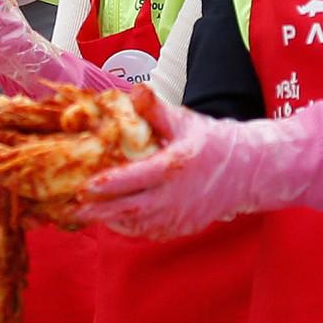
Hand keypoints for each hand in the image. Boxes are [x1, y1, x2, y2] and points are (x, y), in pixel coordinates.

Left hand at [79, 93, 322, 238]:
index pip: (137, 178)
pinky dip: (130, 228)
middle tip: (73, 208)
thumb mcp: (187, 121)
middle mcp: (177, 196)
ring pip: (139, 225)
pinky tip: (113, 221)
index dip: (110, 184)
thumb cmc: (214, 140)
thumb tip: (136, 91)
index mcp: (176, 166)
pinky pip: (151, 231)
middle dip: (100, 211)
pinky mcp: (183, 227)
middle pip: (131, 209)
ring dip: (111, 221)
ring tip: (86, 215)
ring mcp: (181, 216)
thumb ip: (157, 110)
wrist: (250, 170)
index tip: (87, 186)